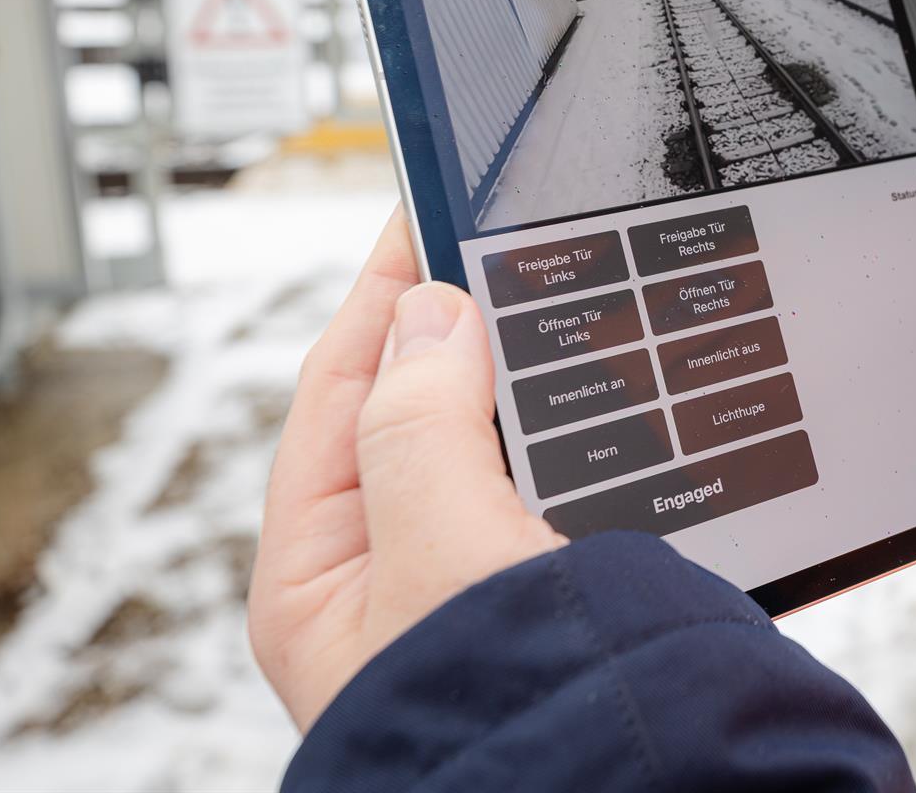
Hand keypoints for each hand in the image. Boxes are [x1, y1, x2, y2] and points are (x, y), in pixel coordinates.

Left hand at [248, 209, 563, 730]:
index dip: (382, 291)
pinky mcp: (541, 581)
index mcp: (321, 573)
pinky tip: (594, 383)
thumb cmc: (505, 709)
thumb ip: (423, 421)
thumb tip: (430, 311)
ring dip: (512, 366)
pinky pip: (540, 473)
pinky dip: (563, 418)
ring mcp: (466, 579)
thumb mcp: (439, 550)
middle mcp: (386, 574)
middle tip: (497, 237)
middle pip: (406, 405)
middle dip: (450, 319)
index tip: (425, 207)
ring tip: (547, 290)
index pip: (340, 389)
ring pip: (481, 436)